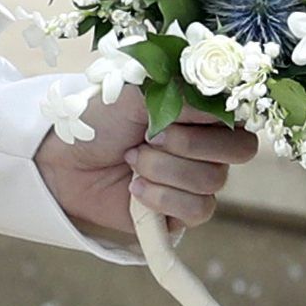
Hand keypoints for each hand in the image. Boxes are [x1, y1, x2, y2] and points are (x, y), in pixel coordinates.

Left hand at [33, 92, 258, 243]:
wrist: (65, 160)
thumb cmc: (101, 118)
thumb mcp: (137, 93)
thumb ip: (181, 94)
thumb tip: (213, 102)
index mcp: (204, 110)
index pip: (240, 115)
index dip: (209, 117)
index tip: (170, 114)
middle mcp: (209, 145)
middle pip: (240, 151)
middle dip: (187, 145)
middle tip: (148, 138)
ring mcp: (198, 180)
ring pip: (212, 181)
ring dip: (164, 170)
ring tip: (132, 161)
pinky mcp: (182, 213)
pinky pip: (197, 210)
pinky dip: (162, 198)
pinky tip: (135, 188)